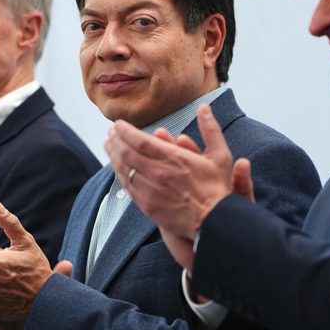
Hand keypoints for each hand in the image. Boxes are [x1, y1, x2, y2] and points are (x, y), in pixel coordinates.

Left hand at [105, 104, 244, 242]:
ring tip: (109, 145)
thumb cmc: (217, 189)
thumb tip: (204, 107)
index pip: (139, 140)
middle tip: (111, 132)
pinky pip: (127, 186)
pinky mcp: (147, 205)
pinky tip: (117, 167)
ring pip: (123, 169)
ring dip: (113, 155)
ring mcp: (150, 190)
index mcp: (173, 158)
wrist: (213, 222)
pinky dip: (119, 173)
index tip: (118, 124)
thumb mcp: (220, 155)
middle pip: (126, 153)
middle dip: (115, 140)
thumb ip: (210, 129)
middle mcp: (158, 173)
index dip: (125, 130)